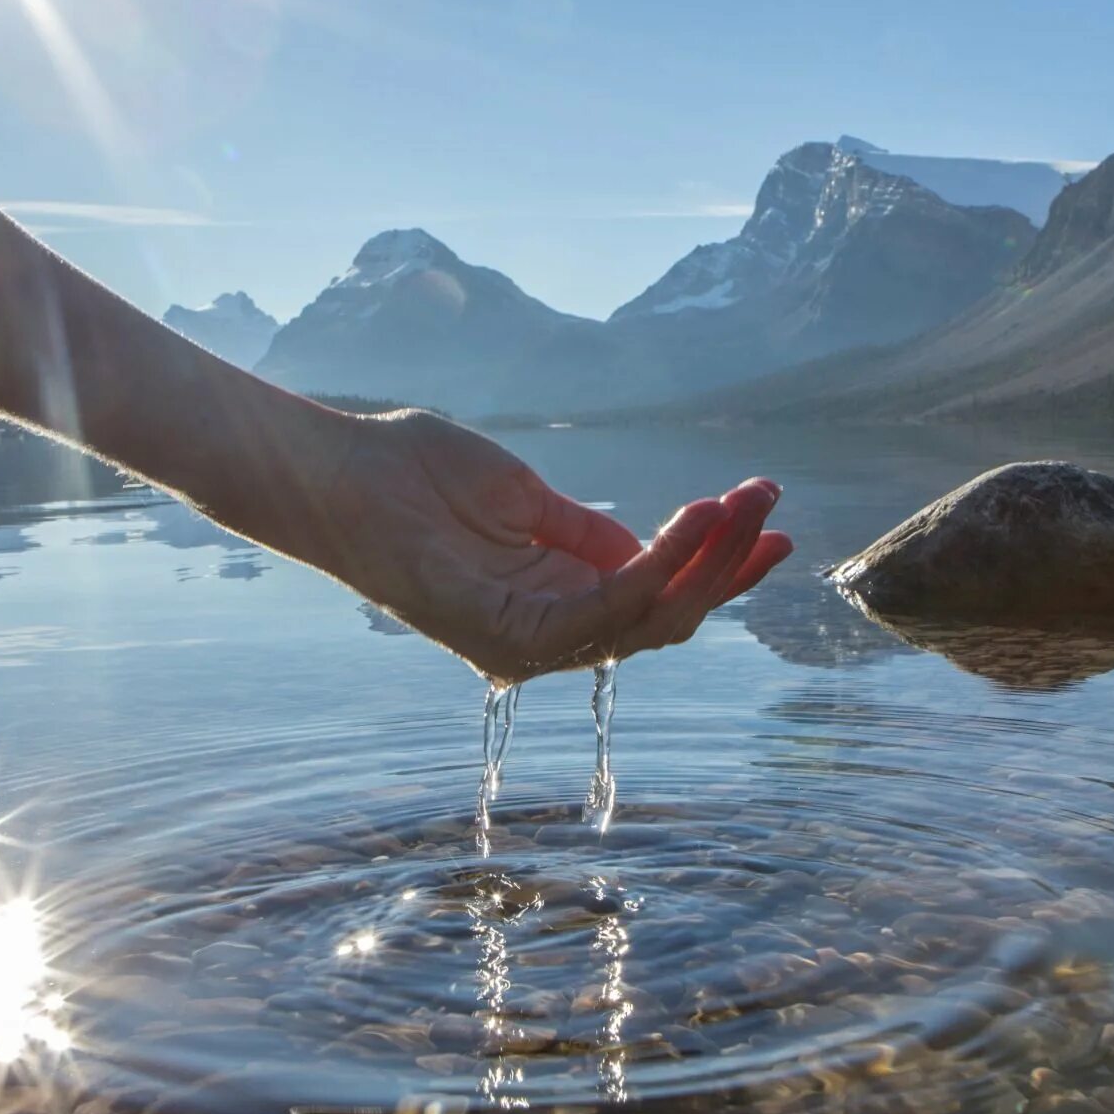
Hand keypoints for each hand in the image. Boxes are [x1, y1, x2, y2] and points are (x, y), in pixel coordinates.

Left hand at [306, 410, 790, 682]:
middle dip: (727, 566)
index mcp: (552, 604)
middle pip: (664, 621)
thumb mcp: (528, 500)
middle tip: (773, 507)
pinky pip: (603, 613)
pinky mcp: (505, 636)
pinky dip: (656, 569)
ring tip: (742, 504)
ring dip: (705, 562)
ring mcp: (526, 644)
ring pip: (646, 623)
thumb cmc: (417, 475)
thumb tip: (653, 551)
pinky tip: (691, 522)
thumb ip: (590, 534)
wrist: (340, 469)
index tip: (770, 521)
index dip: (717, 567)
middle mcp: (545, 636)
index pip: (655, 602)